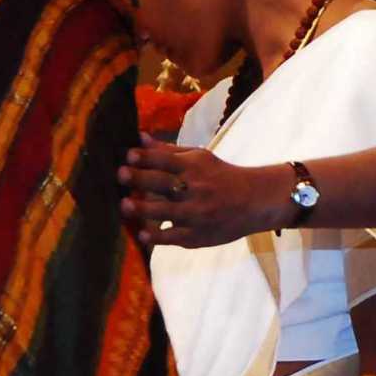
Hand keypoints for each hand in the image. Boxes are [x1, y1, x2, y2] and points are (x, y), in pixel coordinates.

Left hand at [119, 143, 290, 248]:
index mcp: (195, 167)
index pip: (167, 161)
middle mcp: (195, 189)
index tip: (129, 155)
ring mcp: (196, 213)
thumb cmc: (220, 176)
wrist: (255, 201)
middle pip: (165, 183)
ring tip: (124, 205)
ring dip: (144, 208)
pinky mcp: (196, 235)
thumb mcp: (199, 158)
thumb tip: (138, 138)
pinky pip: (174, 237)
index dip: (148, 158)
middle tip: (120, 174)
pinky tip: (141, 235)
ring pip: (166, 211)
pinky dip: (158, 237)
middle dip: (142, 178)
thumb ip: (167, 151)